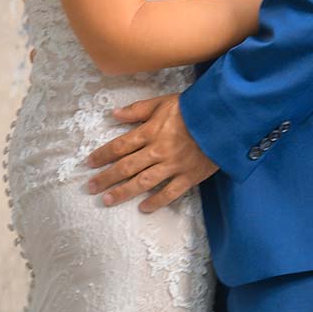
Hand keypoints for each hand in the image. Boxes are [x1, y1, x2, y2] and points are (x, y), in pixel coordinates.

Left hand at [85, 94, 216, 211]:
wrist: (224, 119)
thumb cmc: (192, 108)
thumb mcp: (162, 102)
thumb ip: (137, 110)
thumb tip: (113, 114)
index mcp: (150, 132)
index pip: (119, 146)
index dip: (102, 155)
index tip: (89, 163)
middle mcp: (158, 151)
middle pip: (126, 167)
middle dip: (106, 178)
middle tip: (90, 188)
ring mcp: (173, 165)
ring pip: (143, 182)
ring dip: (123, 192)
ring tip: (108, 200)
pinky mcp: (189, 176)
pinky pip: (170, 193)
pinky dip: (156, 201)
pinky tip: (143, 209)